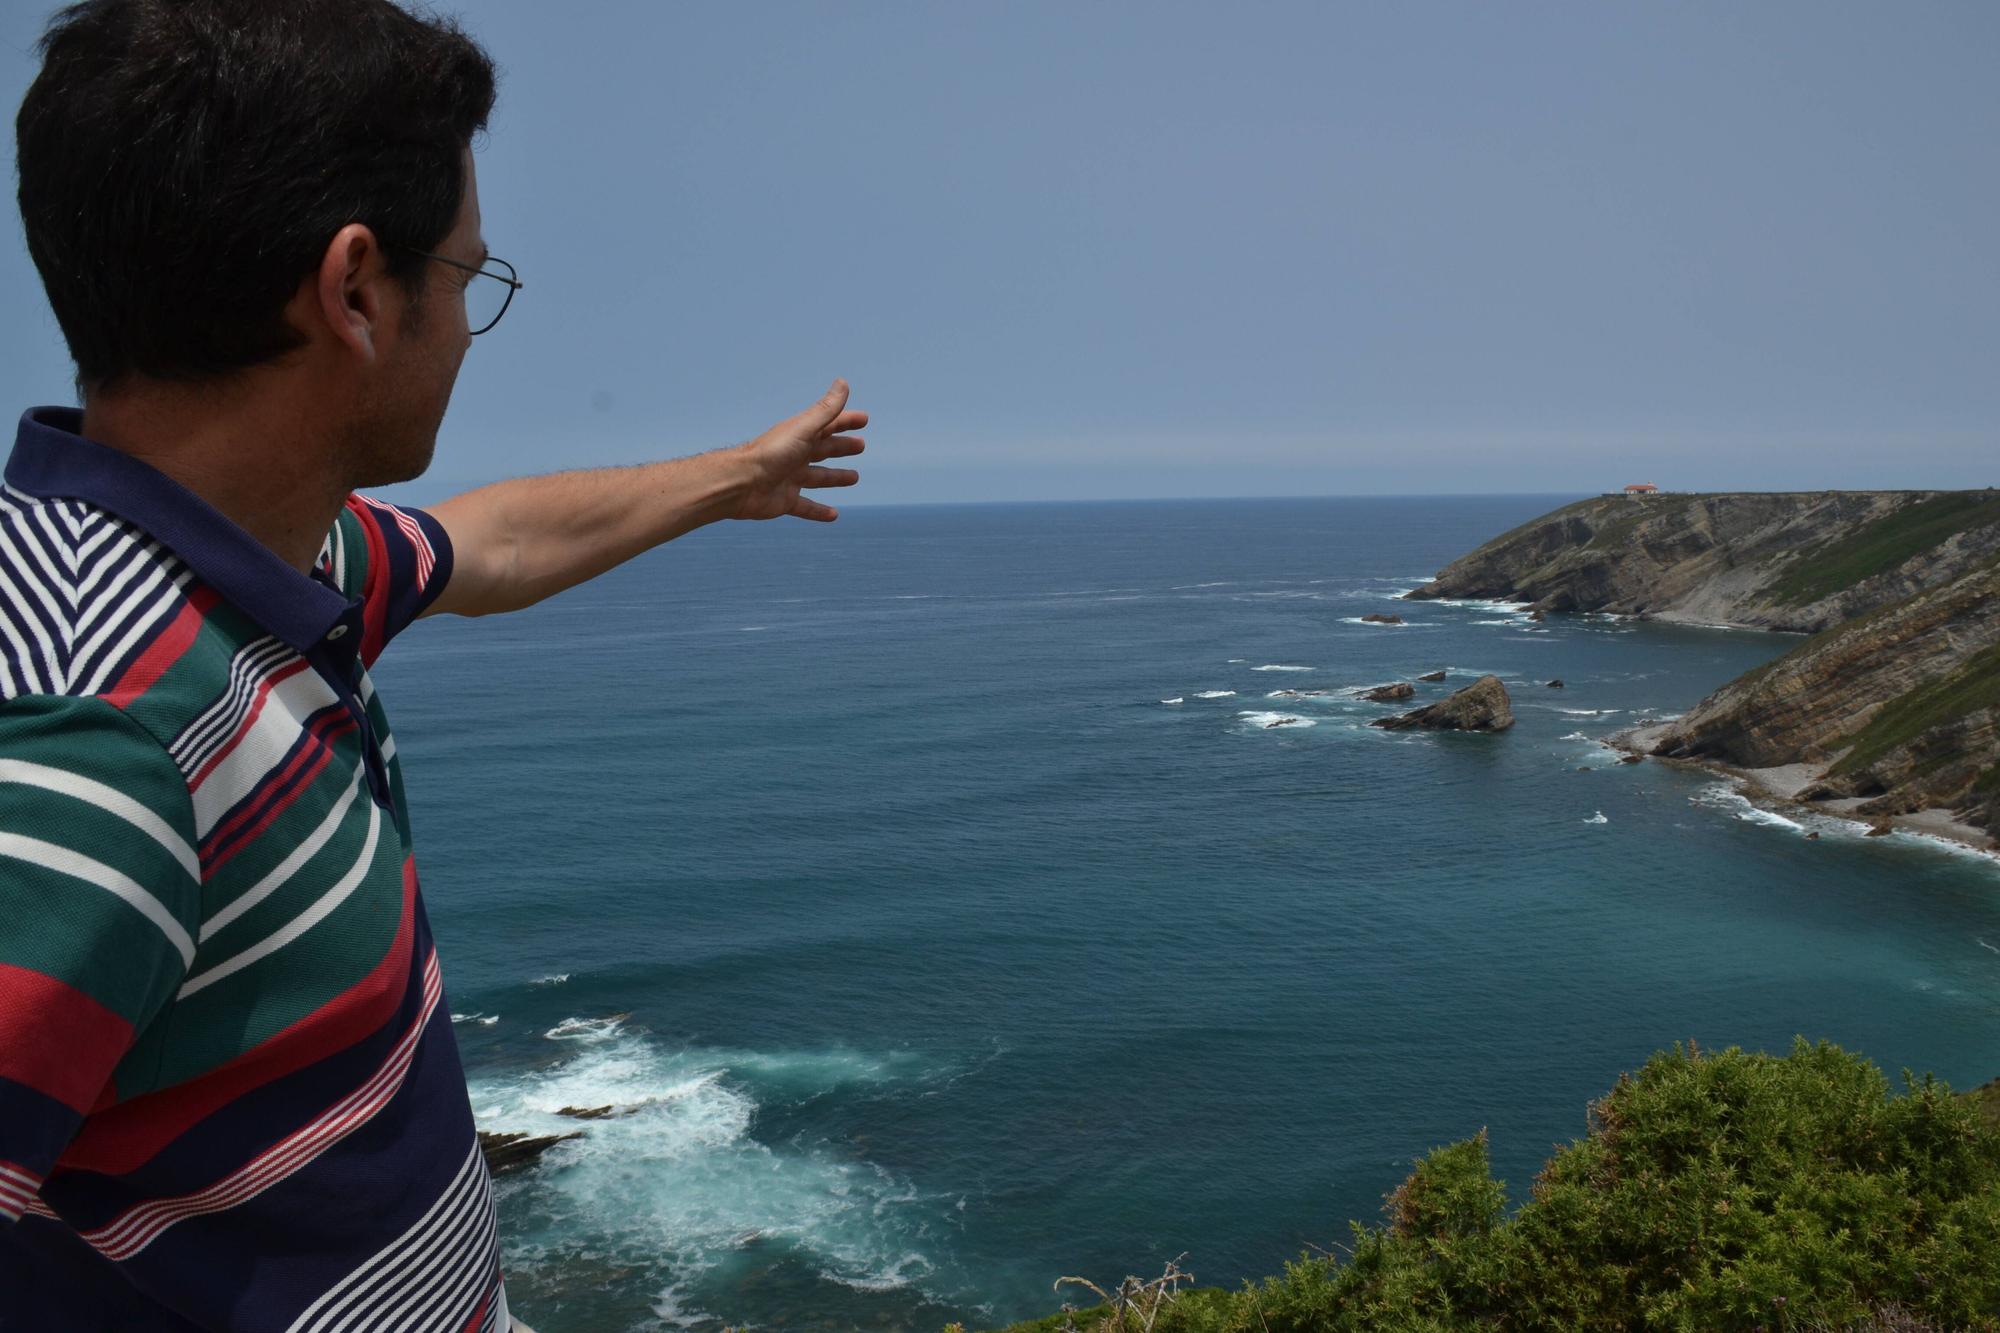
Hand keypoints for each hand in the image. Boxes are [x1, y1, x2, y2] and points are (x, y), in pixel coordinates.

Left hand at [734, 379, 866, 521]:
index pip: (828, 425)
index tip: (864, 419)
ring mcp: (790, 478)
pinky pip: (806, 507)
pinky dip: (819, 511)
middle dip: (842, 447)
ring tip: (854, 477)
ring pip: (818, 477)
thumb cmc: (771, 453)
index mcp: (800, 436)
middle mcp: (795, 455)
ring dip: (835, 477)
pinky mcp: (785, 501)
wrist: (740, 483)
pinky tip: (833, 515)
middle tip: (861, 446)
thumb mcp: (804, 429)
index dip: (846, 421)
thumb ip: (825, 410)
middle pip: (824, 449)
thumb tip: (843, 382)